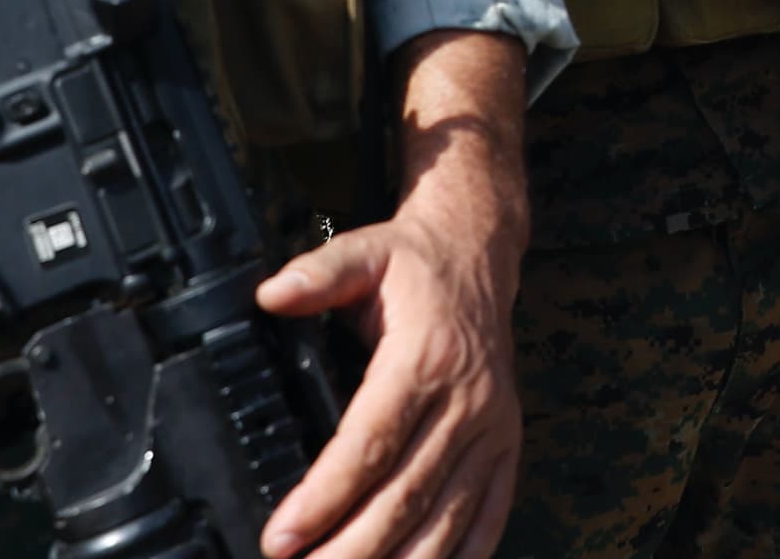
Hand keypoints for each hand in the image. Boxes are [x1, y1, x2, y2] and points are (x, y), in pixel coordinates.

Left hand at [254, 55, 524, 558]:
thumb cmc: (416, 264)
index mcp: (425, 360)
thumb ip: (318, 274)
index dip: (325, 497)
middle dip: (349, 548)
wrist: (482, 253)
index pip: (370, 445)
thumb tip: (272, 295)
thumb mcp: (365, 251)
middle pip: (404, 497)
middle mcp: (466, 403)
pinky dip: (457, 557)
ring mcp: (493, 432)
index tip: (282, 537)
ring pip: (445, 519)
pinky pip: (488, 518)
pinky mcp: (507, 448)